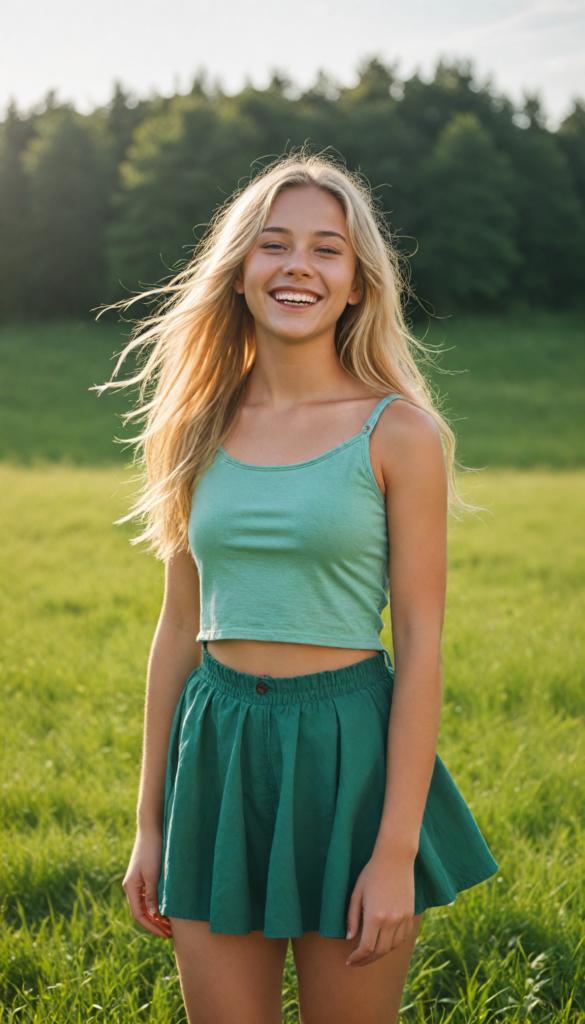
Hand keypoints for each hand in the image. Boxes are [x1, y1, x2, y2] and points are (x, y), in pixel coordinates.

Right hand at [122, 828, 171, 938]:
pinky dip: (156, 905)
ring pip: (145, 905)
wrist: (151, 829)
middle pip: (141, 912)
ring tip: (170, 924)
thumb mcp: (154, 874)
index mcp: (131, 887)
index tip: (165, 935)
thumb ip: (152, 895)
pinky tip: (167, 908)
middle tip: (170, 934)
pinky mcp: (143, 875)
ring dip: (156, 916)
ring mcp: (136, 881)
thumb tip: (154, 915)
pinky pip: (148, 896)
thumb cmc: (153, 850)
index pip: (138, 915)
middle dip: (154, 924)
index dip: (151, 927)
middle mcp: (131, 886)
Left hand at [345, 846, 415, 966]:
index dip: (357, 958)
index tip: (349, 961)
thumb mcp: (356, 893)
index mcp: (375, 916)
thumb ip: (352, 918)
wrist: (395, 858)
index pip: (366, 947)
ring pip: (392, 947)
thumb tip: (350, 938)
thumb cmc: (371, 873)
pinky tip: (384, 942)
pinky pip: (403, 937)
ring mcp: (403, 918)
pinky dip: (393, 943)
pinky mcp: (410, 914)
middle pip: (380, 951)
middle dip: (367, 960)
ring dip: (380, 953)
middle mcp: (391, 921)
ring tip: (369, 952)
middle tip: (357, 962)